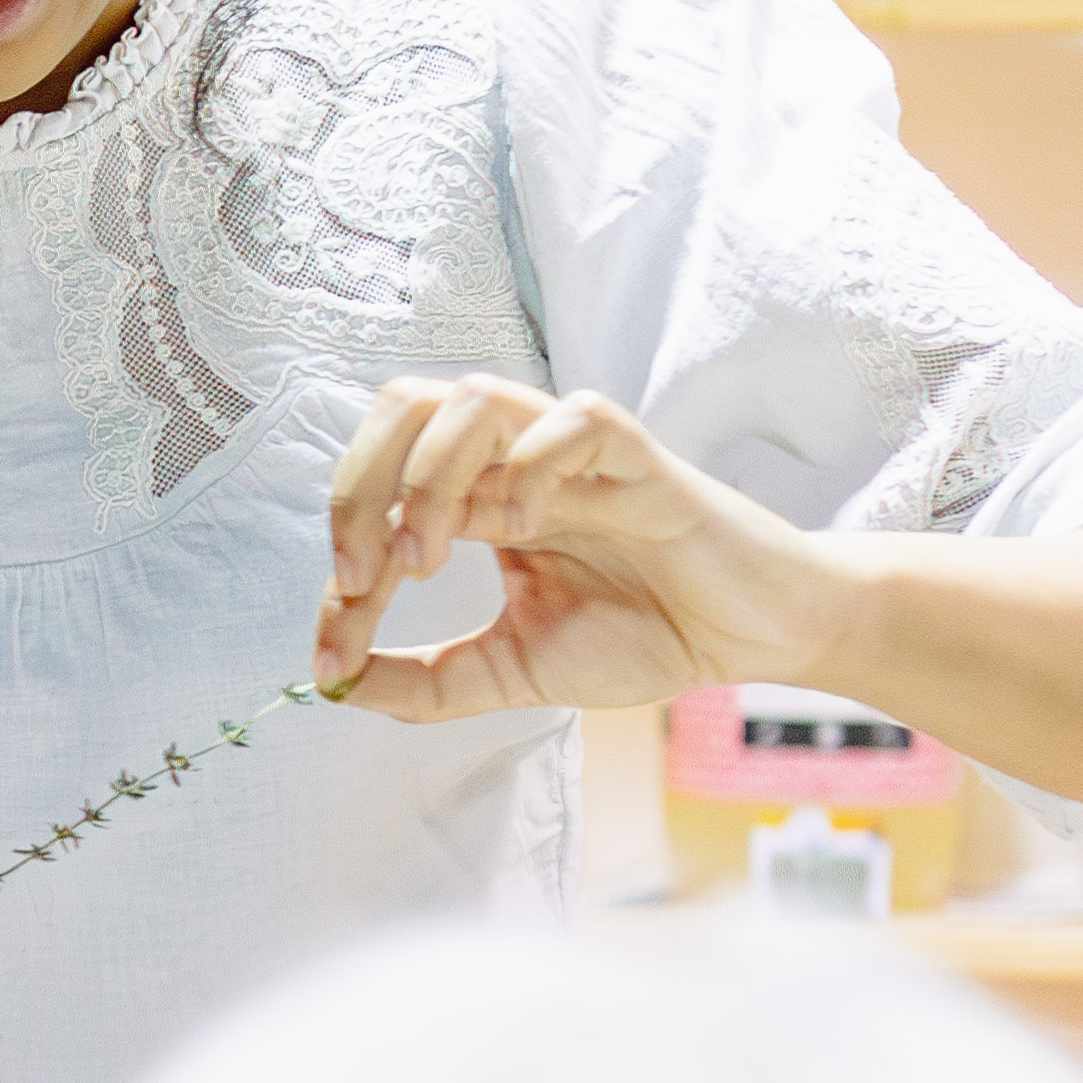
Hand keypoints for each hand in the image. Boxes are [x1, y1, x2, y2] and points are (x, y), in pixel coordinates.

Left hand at [315, 374, 822, 718]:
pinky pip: (577, 419)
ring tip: (431, 557)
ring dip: (428, 477)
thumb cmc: (643, 636)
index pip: (375, 494)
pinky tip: (522, 530)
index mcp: (477, 501)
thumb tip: (334, 686)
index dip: (339, 567)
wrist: (749, 640)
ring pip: (473, 397)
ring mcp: (574, 456)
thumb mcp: (509, 671)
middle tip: (365, 579)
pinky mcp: (640, 460)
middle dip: (358, 489)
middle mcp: (514, 463)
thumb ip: (423, 682)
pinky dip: (530, 466)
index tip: (336, 648)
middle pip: (402, 409)